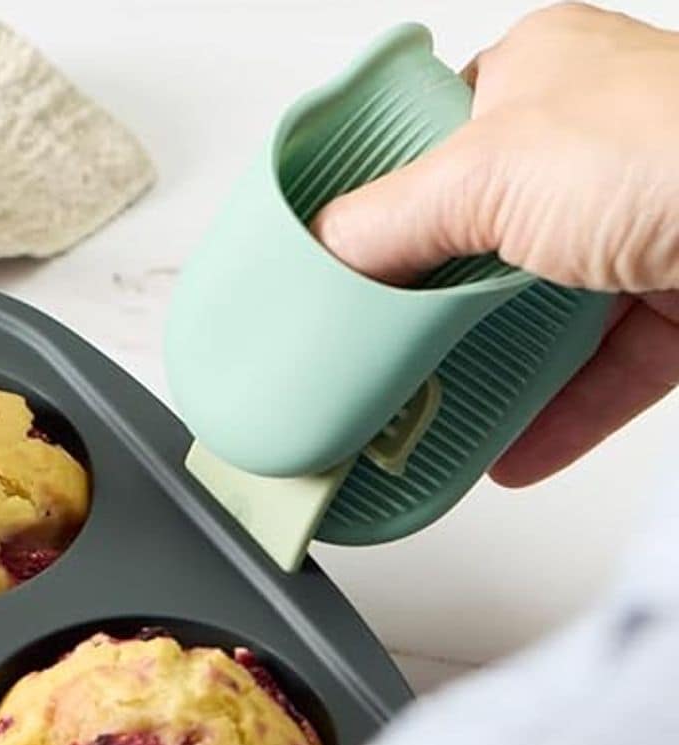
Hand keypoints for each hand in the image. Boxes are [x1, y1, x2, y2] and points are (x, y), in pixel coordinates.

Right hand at [312, 2, 678, 485]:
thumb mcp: (481, 174)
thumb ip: (383, 224)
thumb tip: (318, 257)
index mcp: (535, 77)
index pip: (426, 146)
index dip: (374, 209)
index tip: (328, 273)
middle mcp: (592, 145)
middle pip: (475, 244)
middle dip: (423, 311)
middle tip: (367, 357)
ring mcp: (643, 223)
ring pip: (537, 313)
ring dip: (483, 373)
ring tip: (426, 416)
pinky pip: (604, 369)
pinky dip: (555, 415)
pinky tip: (508, 450)